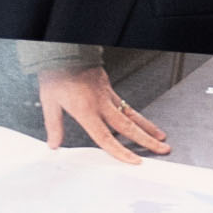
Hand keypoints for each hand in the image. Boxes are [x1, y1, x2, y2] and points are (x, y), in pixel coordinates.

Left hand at [36, 64, 171, 164]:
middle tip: (163, 148)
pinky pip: (126, 104)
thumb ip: (54, 125)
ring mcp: (107, 95)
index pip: (106, 137)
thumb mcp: (49, 101)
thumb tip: (54, 144)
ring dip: (148, 127)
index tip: (134, 161)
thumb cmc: (58, 74)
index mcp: (86, 110)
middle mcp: (101, 104)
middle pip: (128, 127)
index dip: (121, 151)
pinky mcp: (109, 87)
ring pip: (132, 115)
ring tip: (161, 136)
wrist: (65, 52)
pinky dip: (136, 114)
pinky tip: (142, 121)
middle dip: (147, 140)